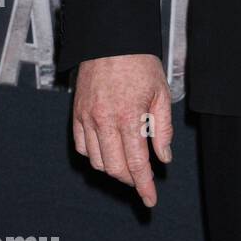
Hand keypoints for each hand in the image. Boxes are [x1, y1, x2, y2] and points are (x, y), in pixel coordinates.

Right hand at [71, 54, 172, 207]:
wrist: (111, 39)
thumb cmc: (139, 62)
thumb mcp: (161, 92)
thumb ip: (163, 128)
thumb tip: (164, 157)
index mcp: (129, 116)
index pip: (136, 163)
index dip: (144, 185)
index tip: (150, 200)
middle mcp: (105, 121)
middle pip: (115, 168)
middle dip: (130, 179)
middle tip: (142, 179)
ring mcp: (88, 119)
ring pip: (97, 162)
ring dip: (113, 169)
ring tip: (128, 164)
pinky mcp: (77, 115)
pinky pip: (83, 147)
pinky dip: (95, 156)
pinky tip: (108, 151)